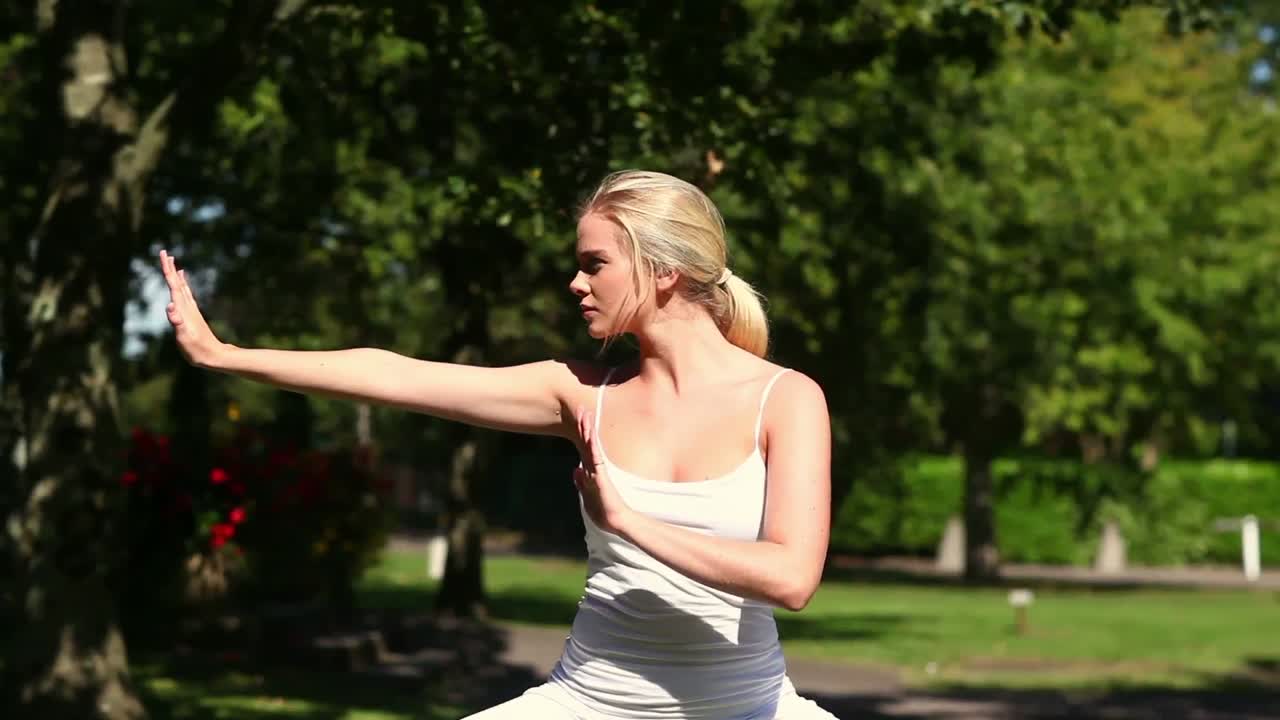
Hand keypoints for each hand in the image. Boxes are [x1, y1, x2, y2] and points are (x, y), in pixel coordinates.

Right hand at [160, 250, 226, 367]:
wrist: (214, 356)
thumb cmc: (197, 350)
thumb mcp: (184, 337)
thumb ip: (177, 322)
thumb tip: (170, 306)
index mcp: (183, 309)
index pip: (173, 285)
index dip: (168, 270)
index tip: (164, 255)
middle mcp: (188, 307)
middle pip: (177, 283)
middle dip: (170, 268)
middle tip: (165, 252)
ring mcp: (191, 311)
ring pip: (182, 287)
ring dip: (177, 275)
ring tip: (174, 264)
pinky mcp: (193, 316)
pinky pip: (186, 295)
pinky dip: (183, 286)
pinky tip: (183, 284)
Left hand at [573, 407, 633, 535]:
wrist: (615, 520)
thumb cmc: (603, 511)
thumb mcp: (587, 495)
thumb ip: (582, 482)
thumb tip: (575, 469)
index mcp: (591, 471)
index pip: (585, 448)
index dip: (581, 434)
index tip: (579, 420)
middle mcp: (595, 467)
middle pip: (587, 442)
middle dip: (584, 426)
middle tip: (580, 409)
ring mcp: (598, 469)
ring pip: (591, 445)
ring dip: (587, 429)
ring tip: (584, 413)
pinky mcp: (601, 474)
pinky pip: (595, 455)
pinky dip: (591, 443)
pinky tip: (589, 432)